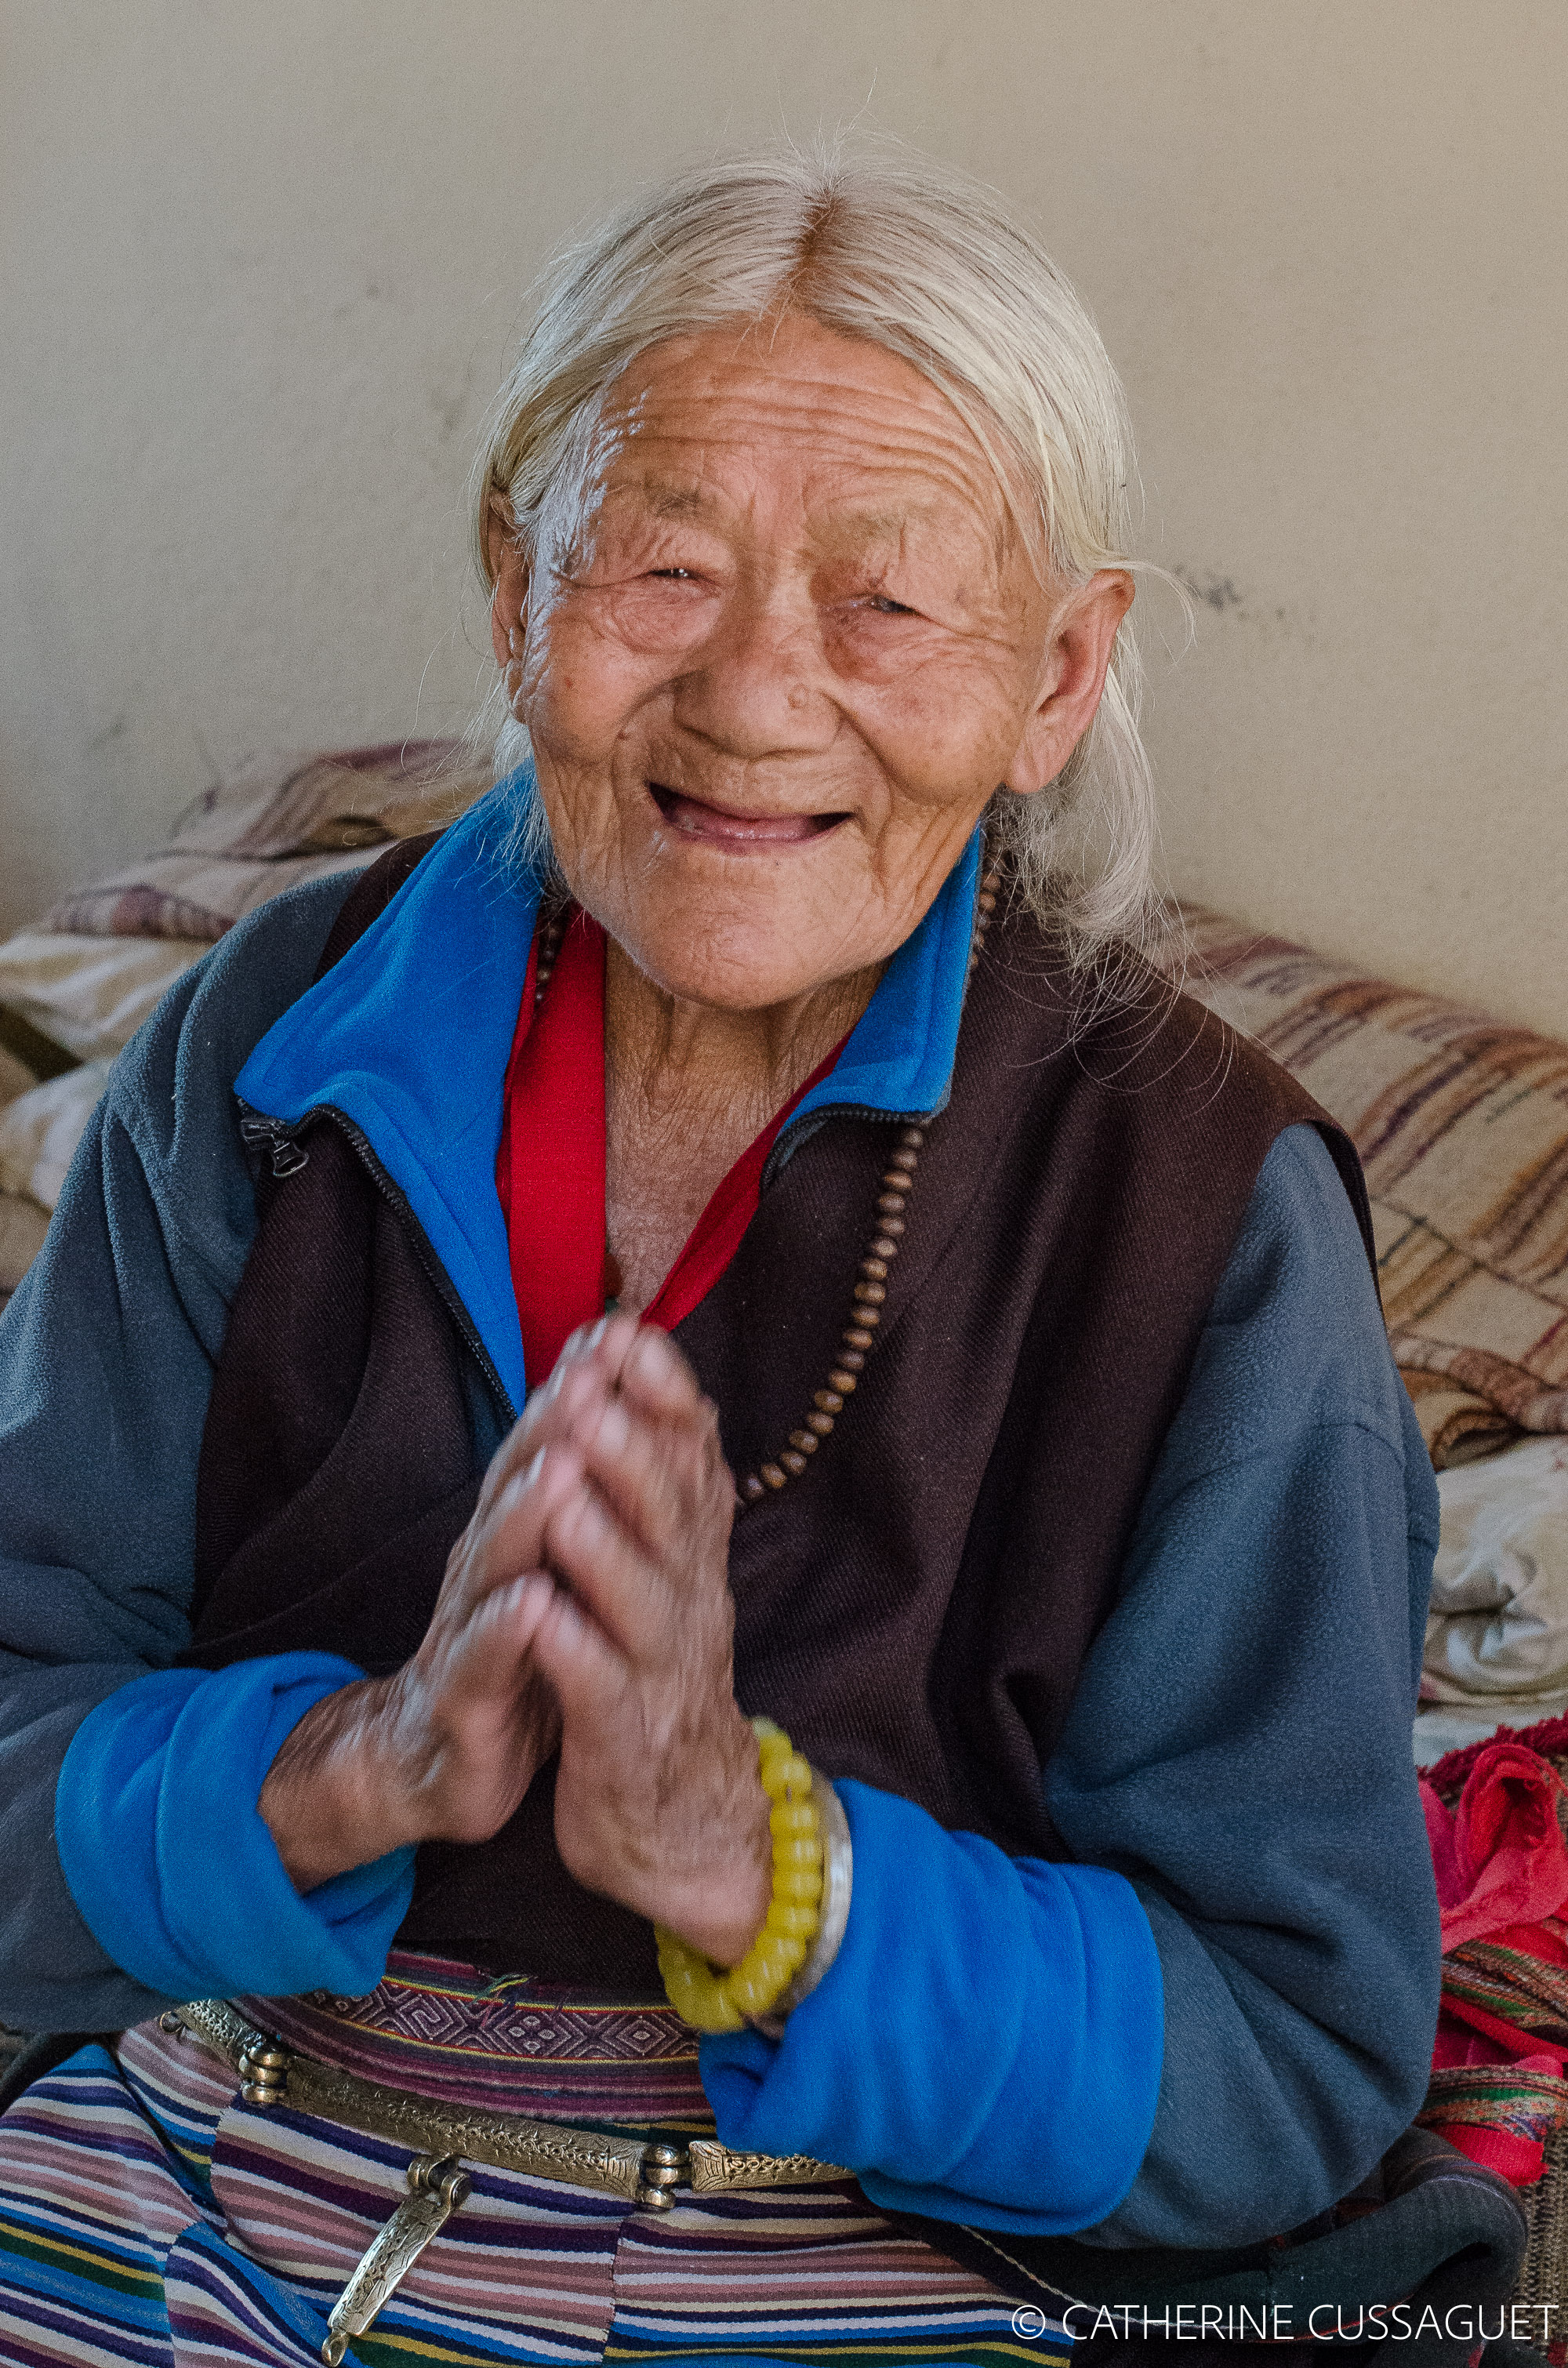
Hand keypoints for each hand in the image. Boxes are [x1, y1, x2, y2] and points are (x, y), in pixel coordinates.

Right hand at [259, 1387, 592, 1891]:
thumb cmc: (518, 1647)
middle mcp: (490, 1563)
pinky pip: (484, 1662)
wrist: (441, 1759)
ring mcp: (471, 1628)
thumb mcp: (556, 1561)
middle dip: (555, 1428)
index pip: (552, 1448)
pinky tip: (531, 1602)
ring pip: (498, 1562)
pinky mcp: (464, 1700)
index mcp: (520, 1528)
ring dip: (528, 1513)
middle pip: (521, 1486)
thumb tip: (622, 1390)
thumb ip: (581, 1484)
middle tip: (591, 1373)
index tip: (618, 1328)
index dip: (581, 1390)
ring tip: (563, 1467)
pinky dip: (507, 1631)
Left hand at [520, 1316, 772, 1966]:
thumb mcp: (669, 1573)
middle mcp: (688, 1604)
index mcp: (692, 1559)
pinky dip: (571, 1651)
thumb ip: (657, 1483)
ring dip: (604, 1543)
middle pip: (671, 1517)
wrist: (684, 1823)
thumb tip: (642, 1373)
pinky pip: (597, 1691)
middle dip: (632, 1451)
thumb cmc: (656, 1679)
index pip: (692, 1463)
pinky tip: (539, 1615)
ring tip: (567, 1489)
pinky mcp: (621, 1741)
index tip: (633, 1332)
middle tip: (594, 1389)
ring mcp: (659, 1673)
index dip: (666, 1400)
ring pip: (639, 1599)